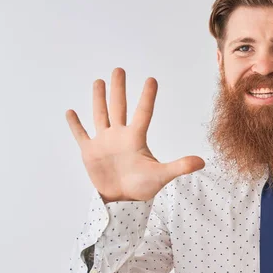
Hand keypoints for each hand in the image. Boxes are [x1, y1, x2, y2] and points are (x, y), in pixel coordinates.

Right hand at [65, 67, 204, 202]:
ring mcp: (104, 142)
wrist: (123, 202)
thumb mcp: (162, 175)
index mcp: (136, 138)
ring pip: (100, 115)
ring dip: (99, 98)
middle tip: (119, 69)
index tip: (152, 79)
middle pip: (118, 107)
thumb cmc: (143, 187)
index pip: (143, 113)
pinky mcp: (90, 152)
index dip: (147, 97)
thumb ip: (180, 167)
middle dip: (118, 88)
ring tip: (99, 81)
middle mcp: (119, 135)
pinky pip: (81, 135)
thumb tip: (202, 162)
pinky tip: (71, 112)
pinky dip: (75, 125)